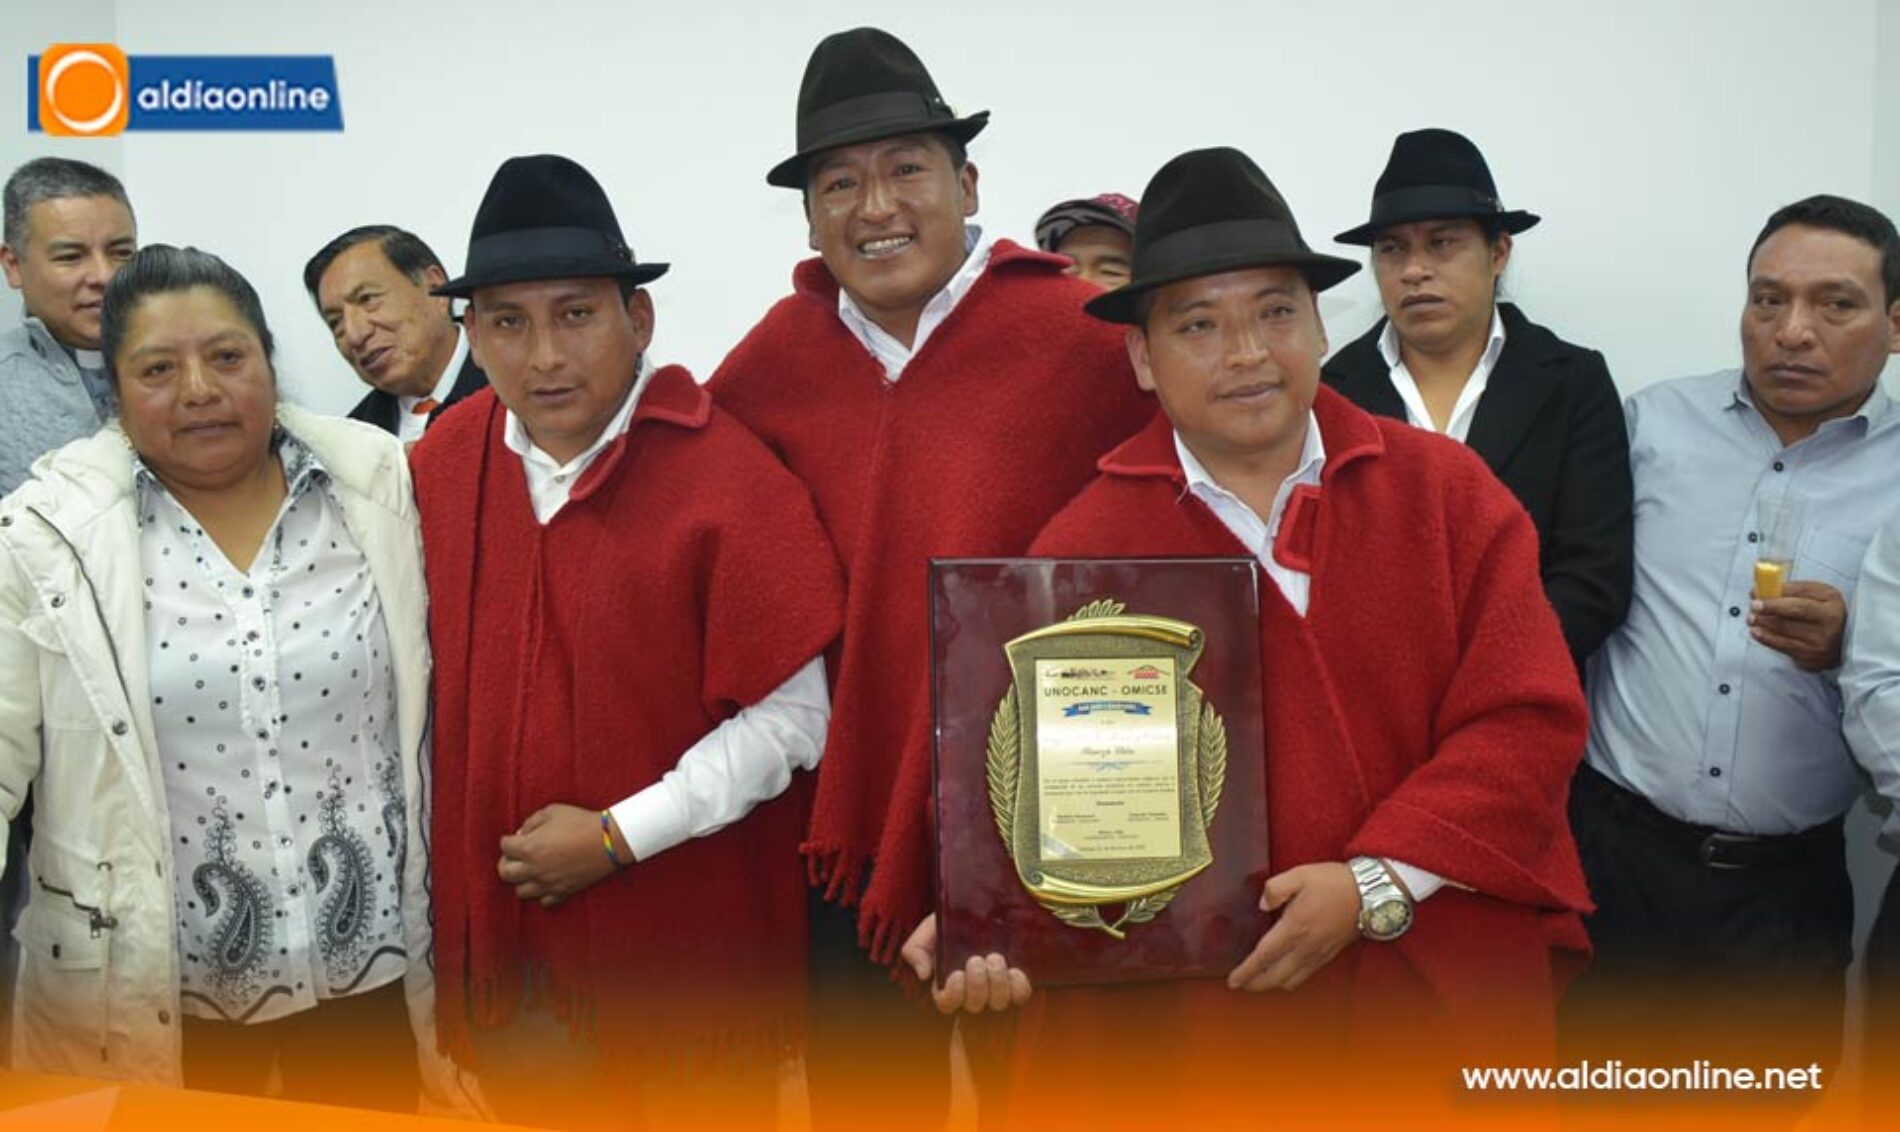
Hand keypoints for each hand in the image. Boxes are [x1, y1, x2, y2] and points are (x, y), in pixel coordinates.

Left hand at [497, 803, 623, 906]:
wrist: (609, 840)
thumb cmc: (581, 822)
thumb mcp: (552, 811)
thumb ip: (531, 822)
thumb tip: (522, 834)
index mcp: (529, 847)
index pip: (504, 846)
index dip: (509, 839)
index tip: (517, 837)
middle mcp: (534, 869)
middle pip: (504, 873)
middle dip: (507, 862)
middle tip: (517, 855)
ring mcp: (548, 883)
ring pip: (520, 892)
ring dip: (522, 880)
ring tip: (532, 870)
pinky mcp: (563, 892)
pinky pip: (544, 901)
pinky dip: (542, 893)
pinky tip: (548, 880)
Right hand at [901, 914, 1032, 1014]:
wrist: (978, 907)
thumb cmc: (950, 921)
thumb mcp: (927, 930)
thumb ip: (915, 950)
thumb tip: (924, 975)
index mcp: (947, 983)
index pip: (947, 1004)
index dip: (953, 994)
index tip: (956, 974)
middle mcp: (972, 991)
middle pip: (974, 1005)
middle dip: (977, 984)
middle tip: (977, 959)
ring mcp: (995, 988)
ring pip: (998, 1002)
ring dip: (997, 983)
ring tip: (995, 958)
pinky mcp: (1015, 982)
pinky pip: (1020, 995)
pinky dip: (1018, 986)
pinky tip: (1014, 970)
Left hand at [1227, 862, 1360, 991]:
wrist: (1370, 894)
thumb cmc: (1334, 882)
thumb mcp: (1300, 874)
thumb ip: (1275, 888)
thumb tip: (1262, 904)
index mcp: (1295, 927)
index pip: (1264, 957)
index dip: (1246, 971)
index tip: (1233, 980)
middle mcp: (1306, 947)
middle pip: (1275, 977)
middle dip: (1255, 984)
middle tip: (1240, 984)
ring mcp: (1318, 954)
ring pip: (1290, 981)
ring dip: (1271, 985)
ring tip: (1258, 980)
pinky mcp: (1328, 956)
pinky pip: (1305, 976)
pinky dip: (1289, 980)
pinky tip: (1283, 972)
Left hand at [1749, 581, 1846, 670]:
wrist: (1843, 640)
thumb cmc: (1825, 611)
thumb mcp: (1818, 594)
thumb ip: (1793, 589)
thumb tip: (1762, 590)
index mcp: (1831, 606)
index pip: (1801, 602)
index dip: (1776, 602)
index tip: (1756, 597)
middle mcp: (1828, 626)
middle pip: (1793, 617)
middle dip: (1768, 611)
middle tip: (1752, 607)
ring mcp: (1819, 644)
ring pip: (1784, 633)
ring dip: (1763, 624)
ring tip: (1751, 618)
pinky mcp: (1810, 657)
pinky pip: (1783, 647)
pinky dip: (1766, 638)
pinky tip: (1756, 632)